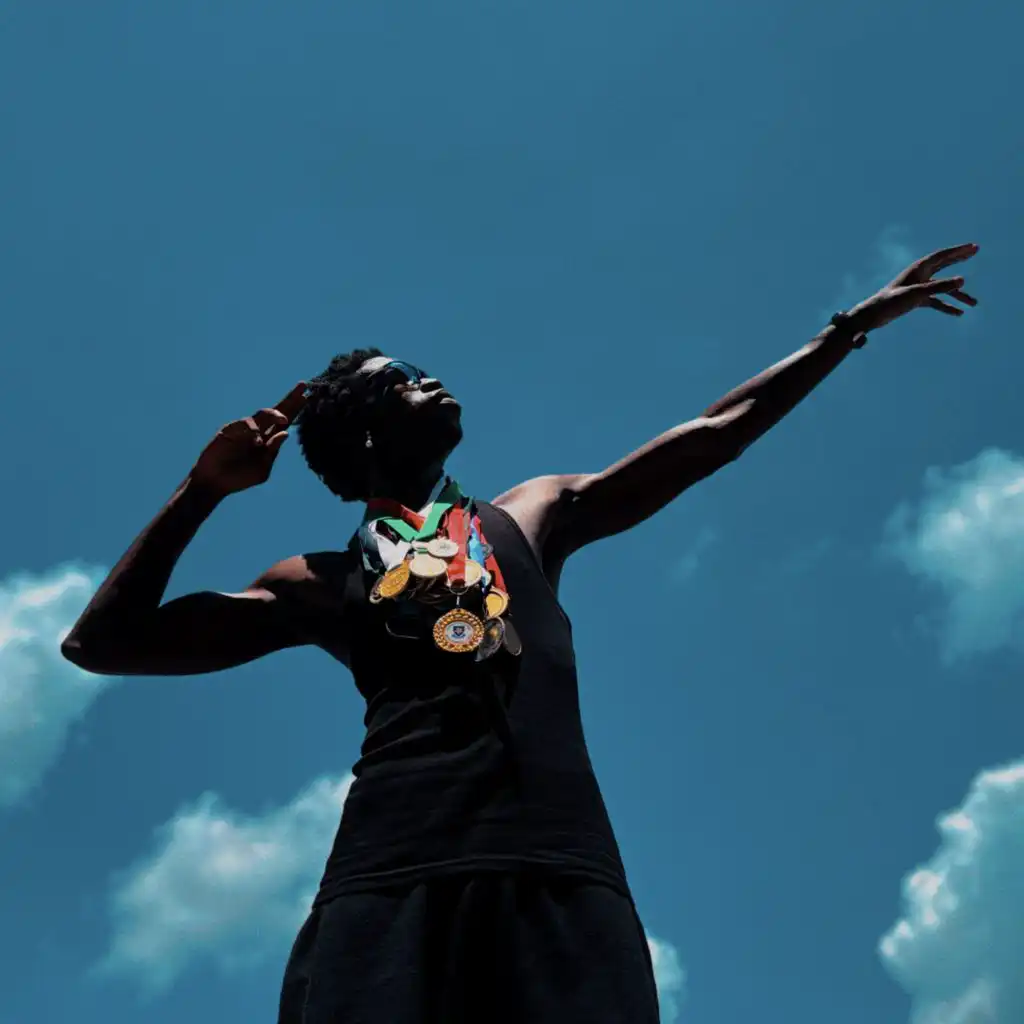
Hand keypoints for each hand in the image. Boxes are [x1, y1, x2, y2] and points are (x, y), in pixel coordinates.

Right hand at [190, 383, 307, 497]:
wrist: (215, 483)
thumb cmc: (240, 478)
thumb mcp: (262, 469)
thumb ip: (273, 452)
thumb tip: (286, 433)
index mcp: (269, 441)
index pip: (285, 422)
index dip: (295, 410)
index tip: (307, 397)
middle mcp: (259, 431)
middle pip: (277, 411)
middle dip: (290, 399)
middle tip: (303, 386)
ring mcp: (244, 430)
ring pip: (262, 414)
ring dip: (275, 414)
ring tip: (284, 419)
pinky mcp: (229, 430)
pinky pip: (244, 424)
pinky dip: (253, 431)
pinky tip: (257, 441)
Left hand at [848, 242, 978, 334]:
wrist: (873, 316)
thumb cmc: (892, 301)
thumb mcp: (918, 294)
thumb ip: (941, 287)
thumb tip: (963, 281)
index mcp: (918, 269)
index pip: (942, 255)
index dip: (958, 251)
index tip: (974, 247)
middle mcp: (919, 275)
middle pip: (943, 264)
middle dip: (959, 258)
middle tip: (975, 251)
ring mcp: (917, 288)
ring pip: (942, 288)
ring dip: (958, 295)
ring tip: (974, 304)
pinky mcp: (915, 300)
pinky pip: (936, 301)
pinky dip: (947, 306)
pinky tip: (958, 314)